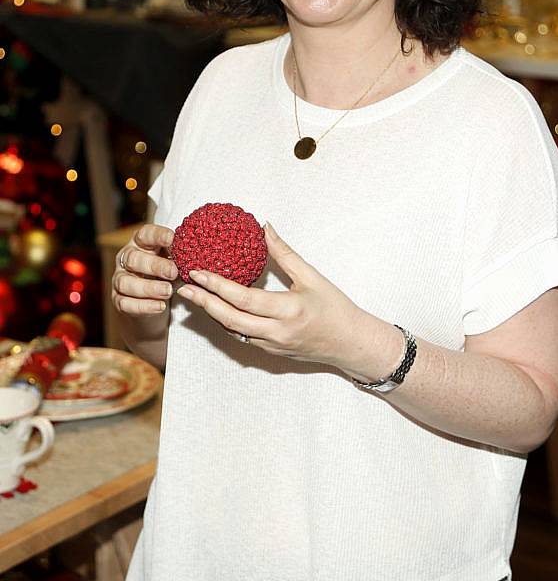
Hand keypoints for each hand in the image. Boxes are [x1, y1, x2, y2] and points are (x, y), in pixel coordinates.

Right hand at [112, 224, 177, 315]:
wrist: (154, 299)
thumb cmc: (167, 272)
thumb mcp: (174, 260)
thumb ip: (180, 255)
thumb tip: (199, 253)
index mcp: (140, 243)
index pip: (145, 235)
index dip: (158, 235)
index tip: (172, 239)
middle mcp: (126, 259)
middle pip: (134, 259)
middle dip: (154, 266)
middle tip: (174, 272)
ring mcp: (119, 279)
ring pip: (126, 282)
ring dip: (149, 288)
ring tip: (168, 291)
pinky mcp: (119, 300)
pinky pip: (126, 303)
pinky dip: (144, 306)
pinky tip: (160, 306)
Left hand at [175, 222, 396, 375]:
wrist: (350, 343)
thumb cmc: (335, 307)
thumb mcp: (312, 276)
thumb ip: (284, 253)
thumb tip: (265, 227)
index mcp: (288, 310)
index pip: (243, 298)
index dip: (217, 285)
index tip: (197, 272)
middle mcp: (277, 331)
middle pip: (229, 319)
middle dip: (204, 302)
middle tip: (184, 287)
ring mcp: (272, 345)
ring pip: (232, 331)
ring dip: (211, 314)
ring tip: (194, 296)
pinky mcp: (271, 353)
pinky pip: (242, 337)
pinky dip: (227, 323)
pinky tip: (216, 310)